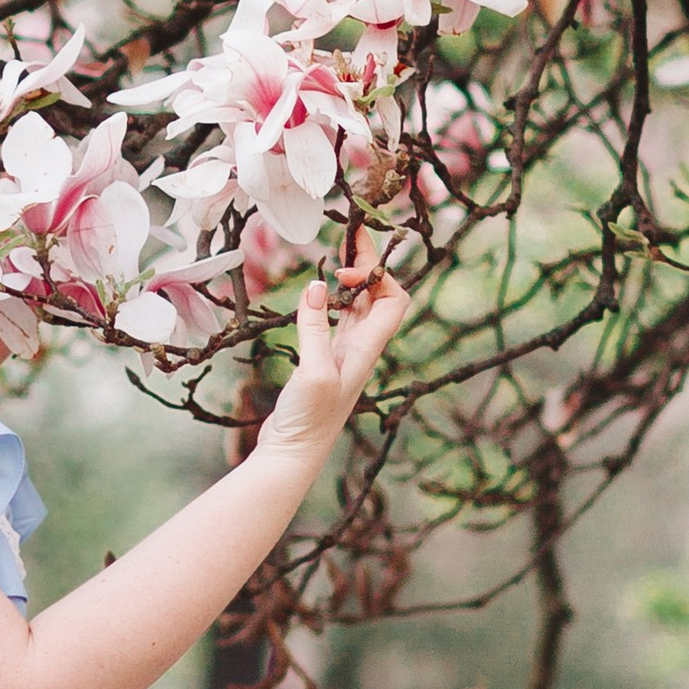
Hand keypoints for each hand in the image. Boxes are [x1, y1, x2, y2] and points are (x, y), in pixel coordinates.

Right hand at [258, 242, 410, 466]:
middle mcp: (363, 348)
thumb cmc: (309, 419)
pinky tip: (317, 293)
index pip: (394, 299)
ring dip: (350, 280)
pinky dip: (331, 300)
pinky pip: (337, 320)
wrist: (294, 453)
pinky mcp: (325, 360)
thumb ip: (315, 326)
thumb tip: (316, 284)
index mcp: (368, 348)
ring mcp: (345, 354)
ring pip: (358, 306)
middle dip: (367, 264)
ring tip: (335, 254)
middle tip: (349, 235)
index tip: (344, 268)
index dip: (378, 275)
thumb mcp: (312, 370)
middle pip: (378, 296)